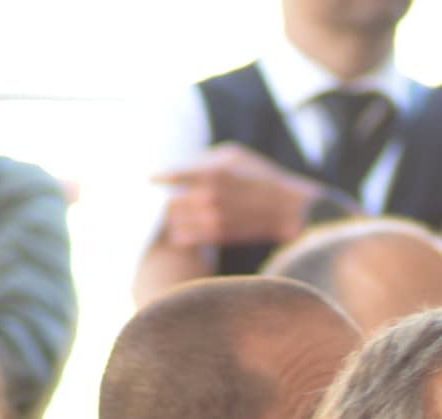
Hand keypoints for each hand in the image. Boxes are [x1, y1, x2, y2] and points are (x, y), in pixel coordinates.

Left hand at [153, 143, 324, 248]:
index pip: (172, 175)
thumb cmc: (262, 178)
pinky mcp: (218, 236)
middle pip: (171, 201)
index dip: (159, 178)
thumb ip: (206, 160)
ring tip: (179, 216)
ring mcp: (212, 217)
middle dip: (170, 201)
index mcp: (211, 171)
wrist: (289, 210)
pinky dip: (180, 235)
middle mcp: (209, 195)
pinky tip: (182, 232)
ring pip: (175, 220)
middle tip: (172, 201)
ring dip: (174, 219)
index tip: (152, 180)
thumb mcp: (236, 156)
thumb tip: (182, 167)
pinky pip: (185, 238)